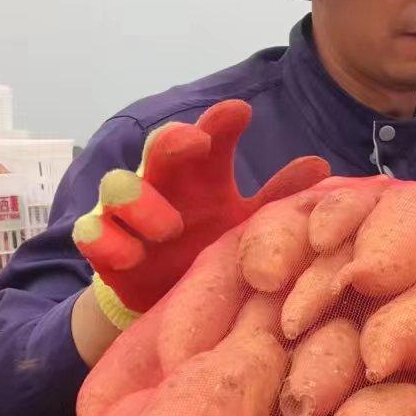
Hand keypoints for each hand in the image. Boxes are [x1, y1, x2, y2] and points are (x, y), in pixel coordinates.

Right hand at [72, 100, 328, 325]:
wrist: (173, 303)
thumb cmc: (213, 249)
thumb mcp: (250, 226)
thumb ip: (280, 199)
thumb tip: (322, 166)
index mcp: (202, 177)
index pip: (208, 138)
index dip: (219, 123)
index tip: (241, 111)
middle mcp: (164, 186)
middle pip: (159, 148)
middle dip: (173, 140)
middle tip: (195, 143)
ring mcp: (130, 216)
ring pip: (117, 186)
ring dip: (140, 200)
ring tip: (170, 226)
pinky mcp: (106, 250)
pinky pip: (94, 235)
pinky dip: (108, 241)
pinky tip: (130, 253)